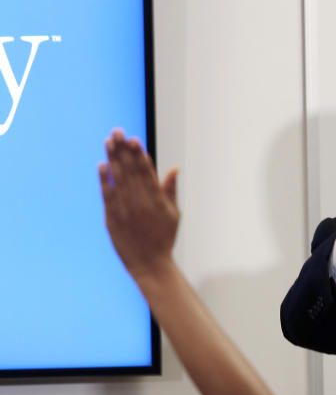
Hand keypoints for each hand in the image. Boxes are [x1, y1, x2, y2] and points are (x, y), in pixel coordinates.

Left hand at [99, 128, 179, 278]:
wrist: (150, 263)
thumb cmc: (164, 237)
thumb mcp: (174, 213)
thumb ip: (171, 189)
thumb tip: (174, 168)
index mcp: (157, 199)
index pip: (146, 171)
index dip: (139, 154)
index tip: (134, 139)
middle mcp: (140, 202)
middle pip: (130, 170)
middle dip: (123, 150)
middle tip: (117, 132)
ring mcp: (125, 209)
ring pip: (118, 178)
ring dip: (112, 158)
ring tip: (108, 141)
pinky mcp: (112, 217)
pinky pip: (107, 194)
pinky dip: (104, 179)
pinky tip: (102, 164)